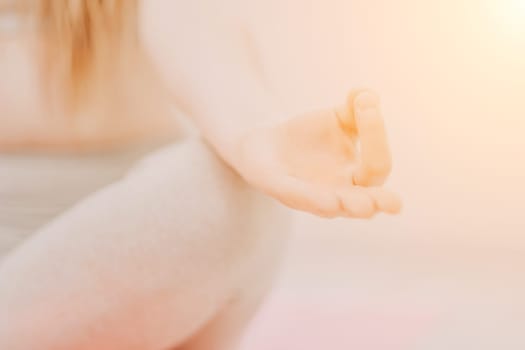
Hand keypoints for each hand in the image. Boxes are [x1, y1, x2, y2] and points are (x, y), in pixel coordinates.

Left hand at [235, 90, 401, 217]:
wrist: (267, 145)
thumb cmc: (310, 138)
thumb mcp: (337, 118)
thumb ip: (357, 106)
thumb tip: (367, 95)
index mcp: (357, 176)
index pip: (377, 165)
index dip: (376, 135)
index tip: (365, 104)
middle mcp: (340, 193)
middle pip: (366, 201)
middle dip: (379, 202)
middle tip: (395, 203)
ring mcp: (313, 197)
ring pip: (335, 207)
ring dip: (349, 206)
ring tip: (363, 206)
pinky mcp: (283, 191)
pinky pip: (300, 197)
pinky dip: (313, 199)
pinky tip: (327, 201)